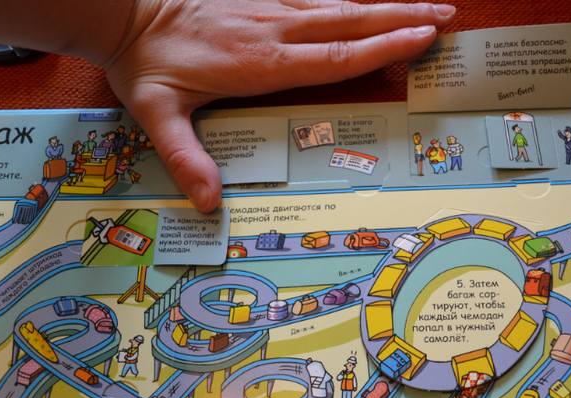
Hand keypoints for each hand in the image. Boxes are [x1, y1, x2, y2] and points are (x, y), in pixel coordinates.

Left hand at [104, 0, 454, 210]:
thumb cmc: (144, 63)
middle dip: (402, 18)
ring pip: (339, 5)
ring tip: (426, 5)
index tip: (421, 38)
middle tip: (447, 17)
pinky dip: (349, 1)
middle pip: (350, 23)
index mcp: (261, 62)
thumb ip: (185, 158)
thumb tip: (210, 203)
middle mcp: (274, 29)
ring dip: (385, 5)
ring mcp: (269, 8)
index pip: (334, 56)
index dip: (381, 49)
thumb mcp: (156, 115)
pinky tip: (366, 3)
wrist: (124, 11)